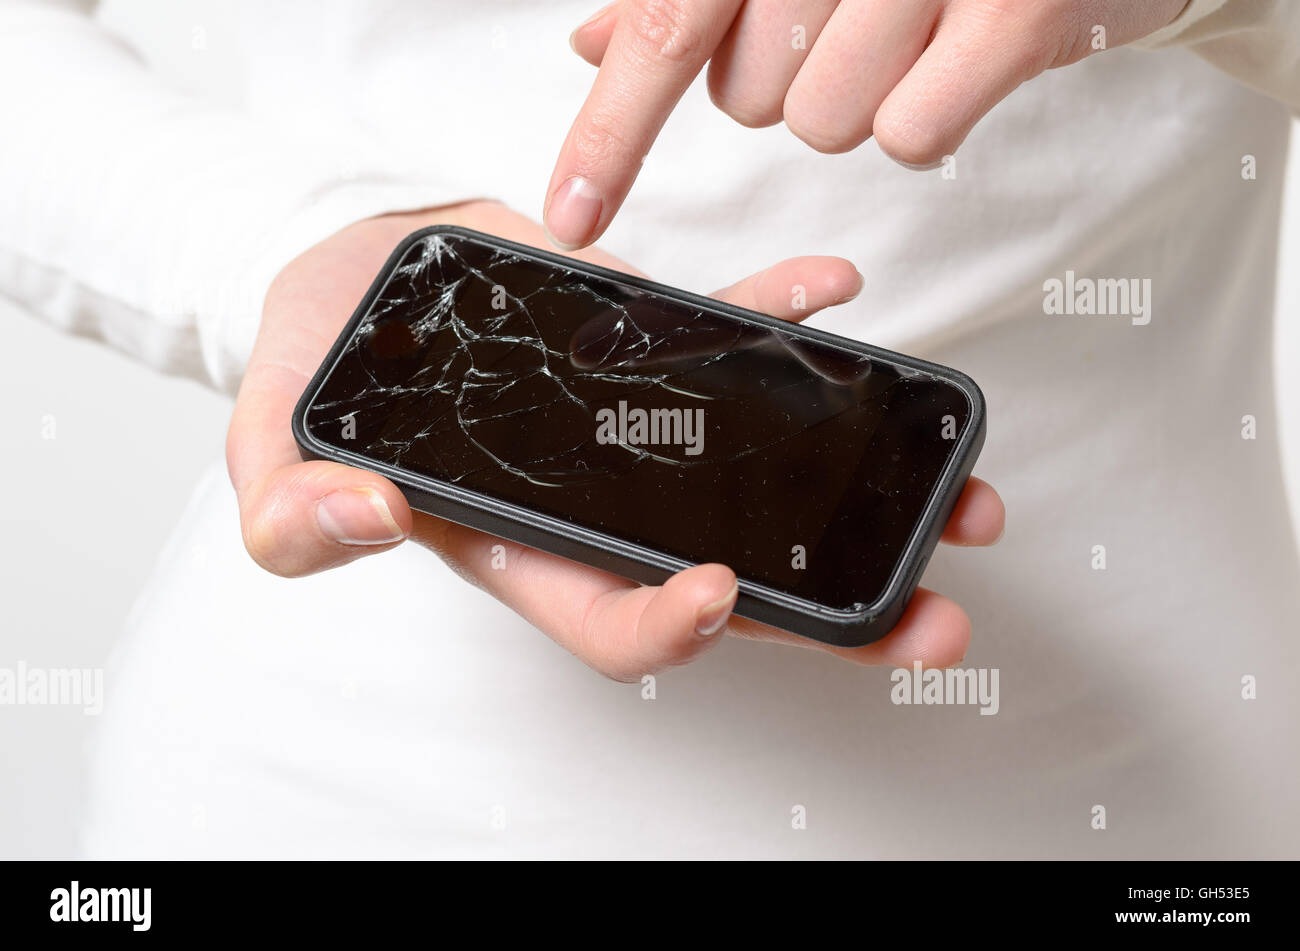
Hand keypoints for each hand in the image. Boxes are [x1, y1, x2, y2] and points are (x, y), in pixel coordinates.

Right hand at [227, 200, 1003, 679]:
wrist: (358, 278)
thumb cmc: (322, 368)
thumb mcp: (275, 447)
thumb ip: (297, 505)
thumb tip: (365, 514)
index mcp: (519, 547)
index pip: (607, 619)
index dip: (667, 624)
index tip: (718, 594)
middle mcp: (602, 501)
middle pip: (732, 577)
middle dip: (834, 609)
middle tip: (933, 612)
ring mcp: (638, 426)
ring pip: (762, 477)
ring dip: (862, 489)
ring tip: (957, 490)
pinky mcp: (652, 346)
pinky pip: (732, 347)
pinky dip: (787, 322)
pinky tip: (836, 296)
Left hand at [545, 0, 1187, 248]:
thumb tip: (594, 46)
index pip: (666, 27)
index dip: (611, 134)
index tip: (572, 217)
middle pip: (750, 96)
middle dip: (792, 84)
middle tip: (861, 23)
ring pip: (828, 122)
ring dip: (865, 100)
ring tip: (920, 35)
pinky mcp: (1016, 10)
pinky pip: (913, 133)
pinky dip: (933, 117)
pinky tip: (964, 59)